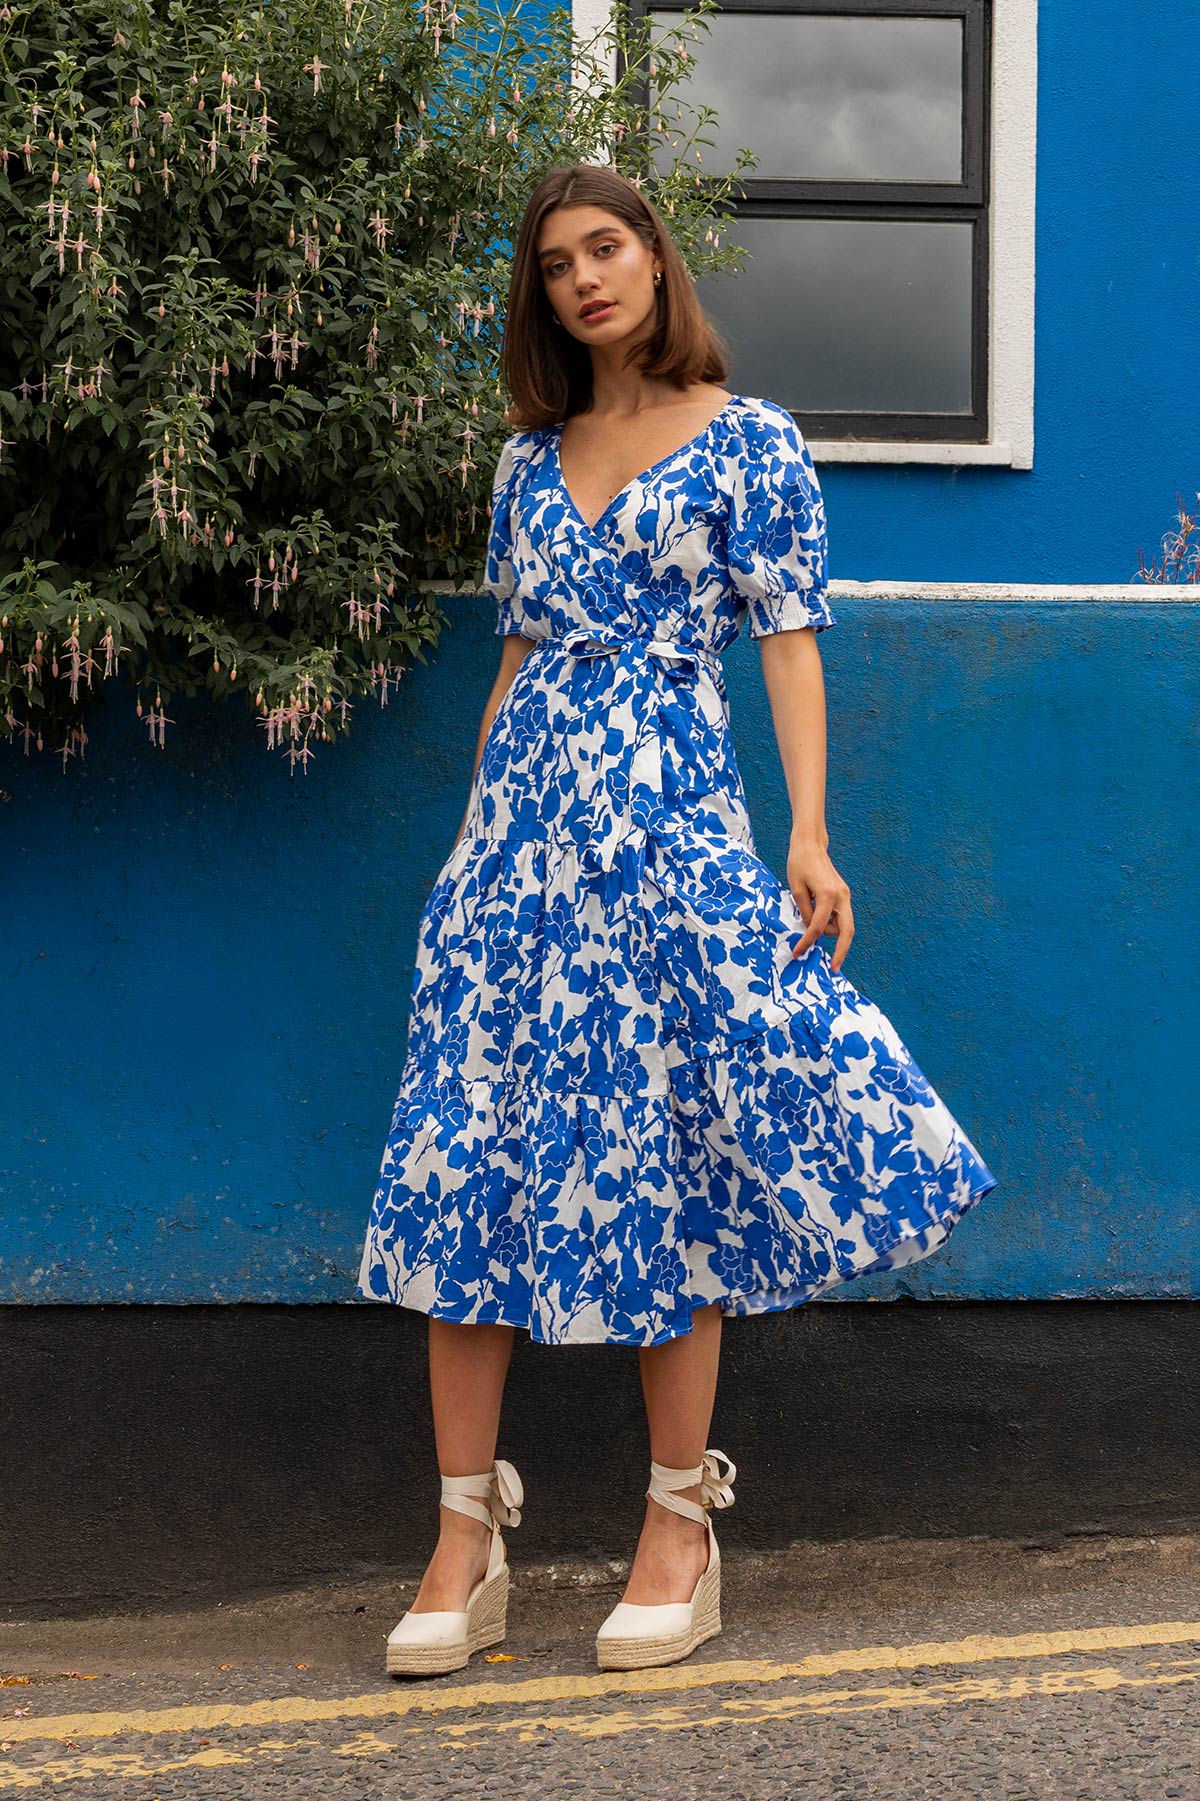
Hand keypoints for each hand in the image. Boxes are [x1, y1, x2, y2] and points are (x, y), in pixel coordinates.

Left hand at [786, 833, 853, 971]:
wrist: (810, 845)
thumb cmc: (799, 864)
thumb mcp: (796, 889)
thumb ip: (804, 912)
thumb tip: (810, 931)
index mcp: (828, 895)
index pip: (817, 927)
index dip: (806, 942)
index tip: (797, 953)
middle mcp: (841, 896)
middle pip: (846, 931)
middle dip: (842, 951)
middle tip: (835, 968)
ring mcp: (845, 895)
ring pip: (844, 926)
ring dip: (829, 932)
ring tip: (809, 926)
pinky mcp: (843, 894)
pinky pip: (840, 917)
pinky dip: (831, 925)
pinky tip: (817, 926)